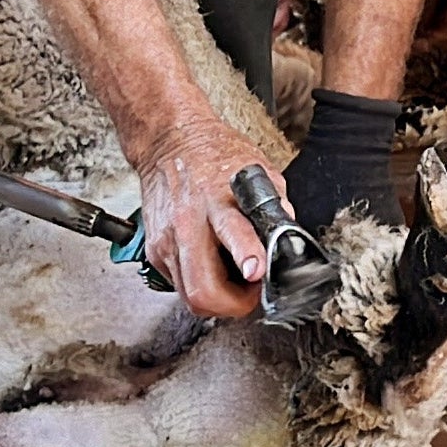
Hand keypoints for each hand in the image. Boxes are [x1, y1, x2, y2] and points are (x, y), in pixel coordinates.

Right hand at [133, 117, 287, 318]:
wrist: (168, 141)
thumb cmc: (213, 153)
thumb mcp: (256, 169)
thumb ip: (276, 205)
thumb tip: (291, 238)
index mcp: (218, 200)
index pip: (233, 232)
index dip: (247, 256)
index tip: (257, 271)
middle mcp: (189, 223)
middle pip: (203, 289)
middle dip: (233, 304)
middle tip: (250, 293)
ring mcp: (167, 240)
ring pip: (189, 296)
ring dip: (217, 299)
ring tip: (233, 282)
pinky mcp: (155, 251)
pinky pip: (179, 284)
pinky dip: (199, 283)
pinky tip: (210, 266)